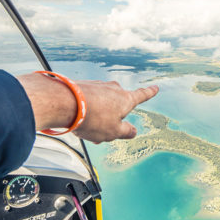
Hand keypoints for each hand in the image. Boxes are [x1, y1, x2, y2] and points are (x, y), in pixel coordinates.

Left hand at [17, 73, 158, 142]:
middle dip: (112, 118)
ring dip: (97, 117)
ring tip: (86, 129)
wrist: (63, 103)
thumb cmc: (92, 117)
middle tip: (103, 133)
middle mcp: (112, 89)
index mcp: (125, 99)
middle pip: (117, 105)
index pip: (141, 95)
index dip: (149, 93)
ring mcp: (97, 86)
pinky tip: (76, 120)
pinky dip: (85, 111)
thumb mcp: (114, 132)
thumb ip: (125, 131)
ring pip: (101, 105)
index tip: (155, 88)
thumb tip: (132, 131)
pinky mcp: (82, 87)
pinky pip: (88, 101)